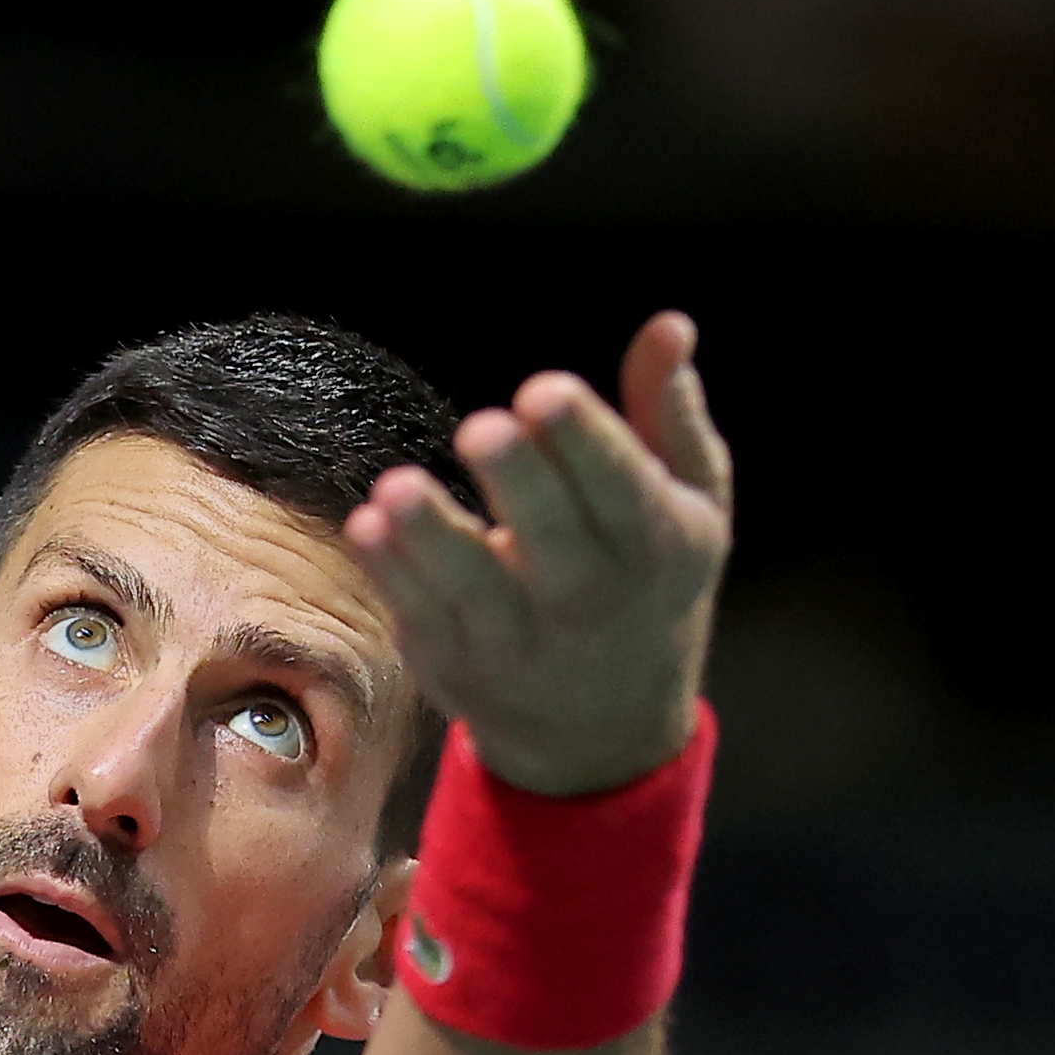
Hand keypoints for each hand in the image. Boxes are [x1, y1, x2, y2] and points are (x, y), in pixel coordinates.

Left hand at [346, 311, 731, 795]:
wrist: (605, 730)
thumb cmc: (646, 582)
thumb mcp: (687, 504)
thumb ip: (668, 414)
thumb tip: (668, 324)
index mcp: (653, 545)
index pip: (621, 489)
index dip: (584, 440)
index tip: (544, 390)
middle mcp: (588, 597)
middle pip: (551, 537)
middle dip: (516, 481)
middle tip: (482, 427)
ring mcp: (517, 637)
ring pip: (471, 586)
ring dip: (432, 536)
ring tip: (396, 488)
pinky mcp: (454, 661)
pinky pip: (419, 613)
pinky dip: (392, 574)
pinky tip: (367, 527)